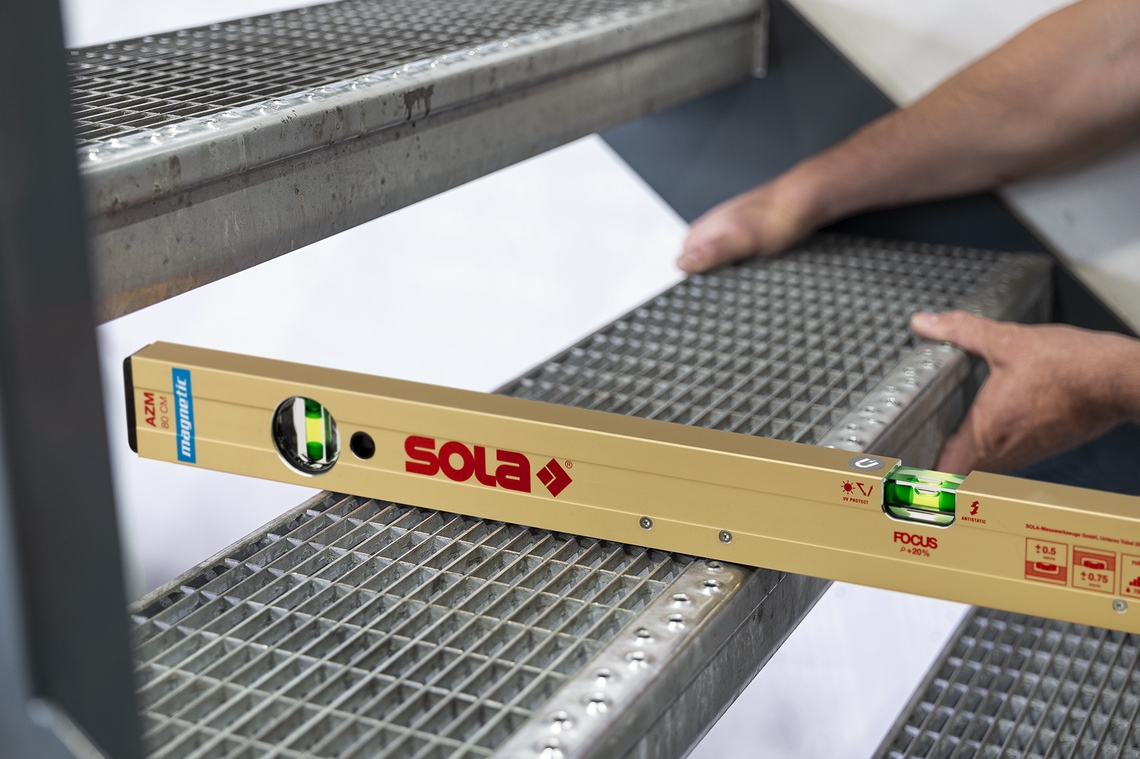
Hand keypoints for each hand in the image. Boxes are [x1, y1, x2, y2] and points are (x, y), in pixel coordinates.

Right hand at [677, 172, 821, 272]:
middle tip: (722, 285)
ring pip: (715, 250)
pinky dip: (738, 258)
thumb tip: (683, 264)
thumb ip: (712, 252)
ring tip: (737, 277)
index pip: (684, 257)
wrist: (805, 199)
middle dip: (706, 271)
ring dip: (723, 265)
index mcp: (707, 228)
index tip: (704, 289)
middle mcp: (714, 224)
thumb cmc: (778, 217)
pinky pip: (733, 247)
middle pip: (697, 254)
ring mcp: (730, 224)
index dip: (691, 274)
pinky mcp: (745, 228)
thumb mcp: (742, 241)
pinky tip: (751, 263)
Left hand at [910, 311, 1139, 474]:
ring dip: (966, 452)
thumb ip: (961, 331)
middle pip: (959, 471)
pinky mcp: (1045, 444)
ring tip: (945, 434)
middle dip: (936, 460)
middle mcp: (1005, 451)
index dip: (919, 472)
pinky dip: (993, 443)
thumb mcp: (1006, 340)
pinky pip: (1008, 453)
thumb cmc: (1072, 367)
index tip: (902, 464)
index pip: (943, 472)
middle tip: (914, 448)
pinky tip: (991, 421)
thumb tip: (927, 322)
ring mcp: (1027, 452)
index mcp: (987, 433)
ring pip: (984, 463)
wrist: (1121, 379)